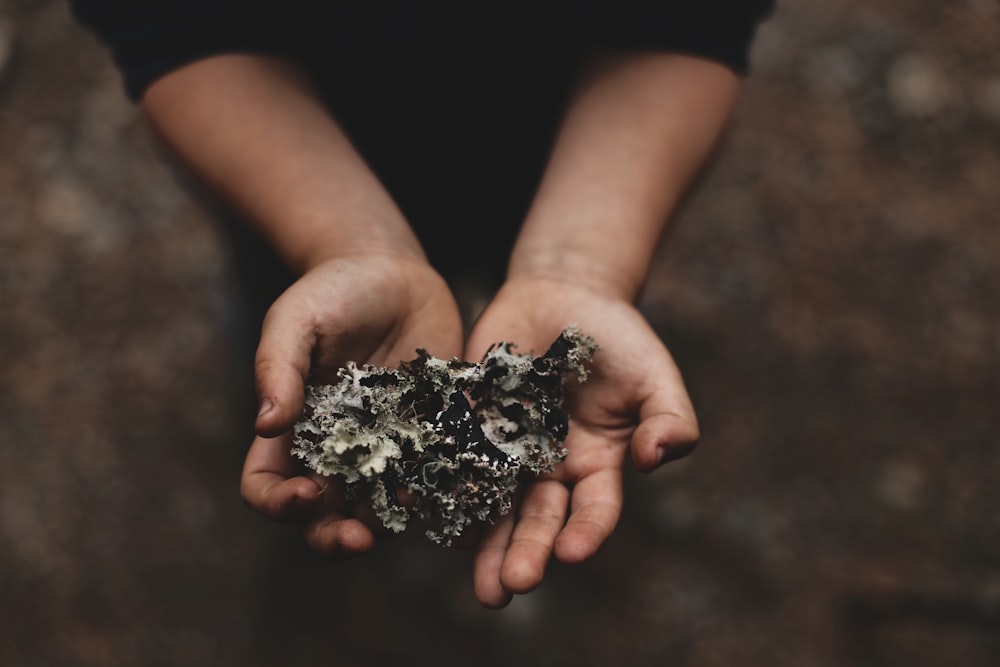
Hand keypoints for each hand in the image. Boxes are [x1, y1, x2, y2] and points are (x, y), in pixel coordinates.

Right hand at [240, 252, 462, 553]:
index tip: (305, 494)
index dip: (277, 503)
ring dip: (391, 520)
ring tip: (411, 509)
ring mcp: (385, 448)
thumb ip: (278, 367)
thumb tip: (266, 425)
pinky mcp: (430, 435)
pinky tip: (456, 485)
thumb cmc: (332, 292)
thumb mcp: (296, 319)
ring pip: (381, 507)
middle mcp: (336, 449)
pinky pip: (434, 475)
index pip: (266, 484)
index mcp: (293, 428)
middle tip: (361, 539)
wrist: (394, 273)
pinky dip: (442, 488)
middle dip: (335, 536)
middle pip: (322, 515)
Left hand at [465, 276, 698, 606]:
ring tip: (480, 586)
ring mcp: (505, 450)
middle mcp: (548, 469)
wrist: (564, 294)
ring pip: (493, 506)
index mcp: (595, 465)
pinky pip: (452, 458)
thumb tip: (657, 457)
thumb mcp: (654, 375)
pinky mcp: (468, 424)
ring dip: (484, 545)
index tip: (572, 553)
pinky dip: (439, 487)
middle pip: (537, 520)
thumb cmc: (619, 338)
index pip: (593, 509)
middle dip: (525, 553)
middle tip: (510, 586)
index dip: (585, 531)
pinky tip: (424, 512)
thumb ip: (668, 418)